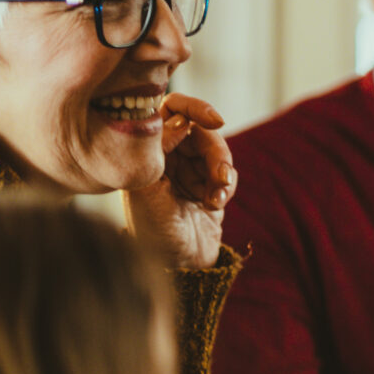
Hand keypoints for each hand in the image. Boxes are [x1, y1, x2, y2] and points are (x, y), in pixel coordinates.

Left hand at [122, 93, 234, 269]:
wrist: (176, 264)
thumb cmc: (152, 230)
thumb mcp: (148, 189)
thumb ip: (159, 152)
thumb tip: (180, 121)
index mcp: (146, 151)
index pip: (170, 110)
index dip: (195, 109)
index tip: (214, 121)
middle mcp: (166, 156)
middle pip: (201, 130)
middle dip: (215, 152)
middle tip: (220, 175)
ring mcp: (188, 170)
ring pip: (218, 150)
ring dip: (223, 171)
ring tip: (217, 196)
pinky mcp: (208, 185)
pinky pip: (227, 172)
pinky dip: (226, 186)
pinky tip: (215, 204)